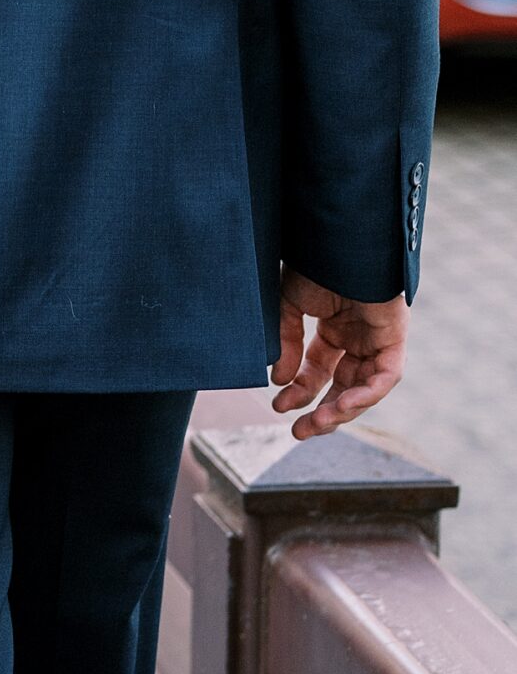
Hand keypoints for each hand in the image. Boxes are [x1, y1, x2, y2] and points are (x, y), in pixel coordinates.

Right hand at [271, 267, 408, 438]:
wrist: (337, 241)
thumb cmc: (314, 263)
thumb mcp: (289, 305)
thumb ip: (286, 343)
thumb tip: (280, 380)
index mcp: (333, 327)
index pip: (318, 370)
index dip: (299, 390)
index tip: (278, 404)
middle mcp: (357, 337)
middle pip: (343, 386)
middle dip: (321, 411)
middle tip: (298, 432)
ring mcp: (377, 338)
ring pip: (364, 387)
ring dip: (341, 410)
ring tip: (315, 424)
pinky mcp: (395, 337)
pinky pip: (385, 376)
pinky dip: (365, 395)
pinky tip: (341, 406)